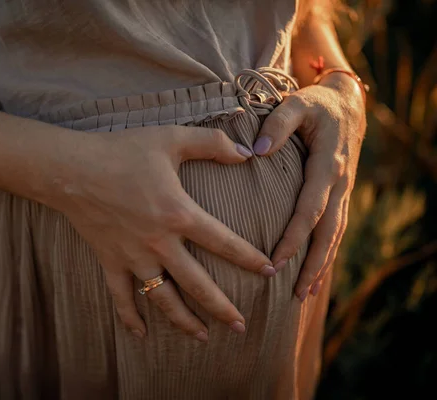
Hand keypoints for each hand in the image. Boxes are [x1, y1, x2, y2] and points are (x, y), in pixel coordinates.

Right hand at [55, 125, 274, 340]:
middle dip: (222, 308)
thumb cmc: (121, 151)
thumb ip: (211, 143)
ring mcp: (133, 256)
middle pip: (198, 284)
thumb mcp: (171, 138)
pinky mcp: (110, 261)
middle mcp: (159, 243)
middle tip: (241, 326)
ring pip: (163, 299)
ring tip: (203, 337)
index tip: (269, 272)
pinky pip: (121, 297)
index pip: (224, 243)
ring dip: (184, 320)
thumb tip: (245, 152)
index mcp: (179, 214)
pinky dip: (130, 317)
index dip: (250, 259)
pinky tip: (141, 335)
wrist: (71, 169)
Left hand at [253, 73, 365, 300]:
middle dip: (312, 263)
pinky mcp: (340, 195)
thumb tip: (258, 150)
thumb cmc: (316, 104)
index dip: (295, 236)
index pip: (311, 208)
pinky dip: (325, 252)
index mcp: (329, 164)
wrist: (347, 104)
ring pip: (335, 234)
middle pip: (328, 231)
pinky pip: (334, 228)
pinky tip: (314, 271)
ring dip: (321, 264)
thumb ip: (278, 122)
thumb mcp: (298, 103)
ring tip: (305, 293)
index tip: (278, 260)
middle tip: (296, 293)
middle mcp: (340, 183)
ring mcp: (344, 191)